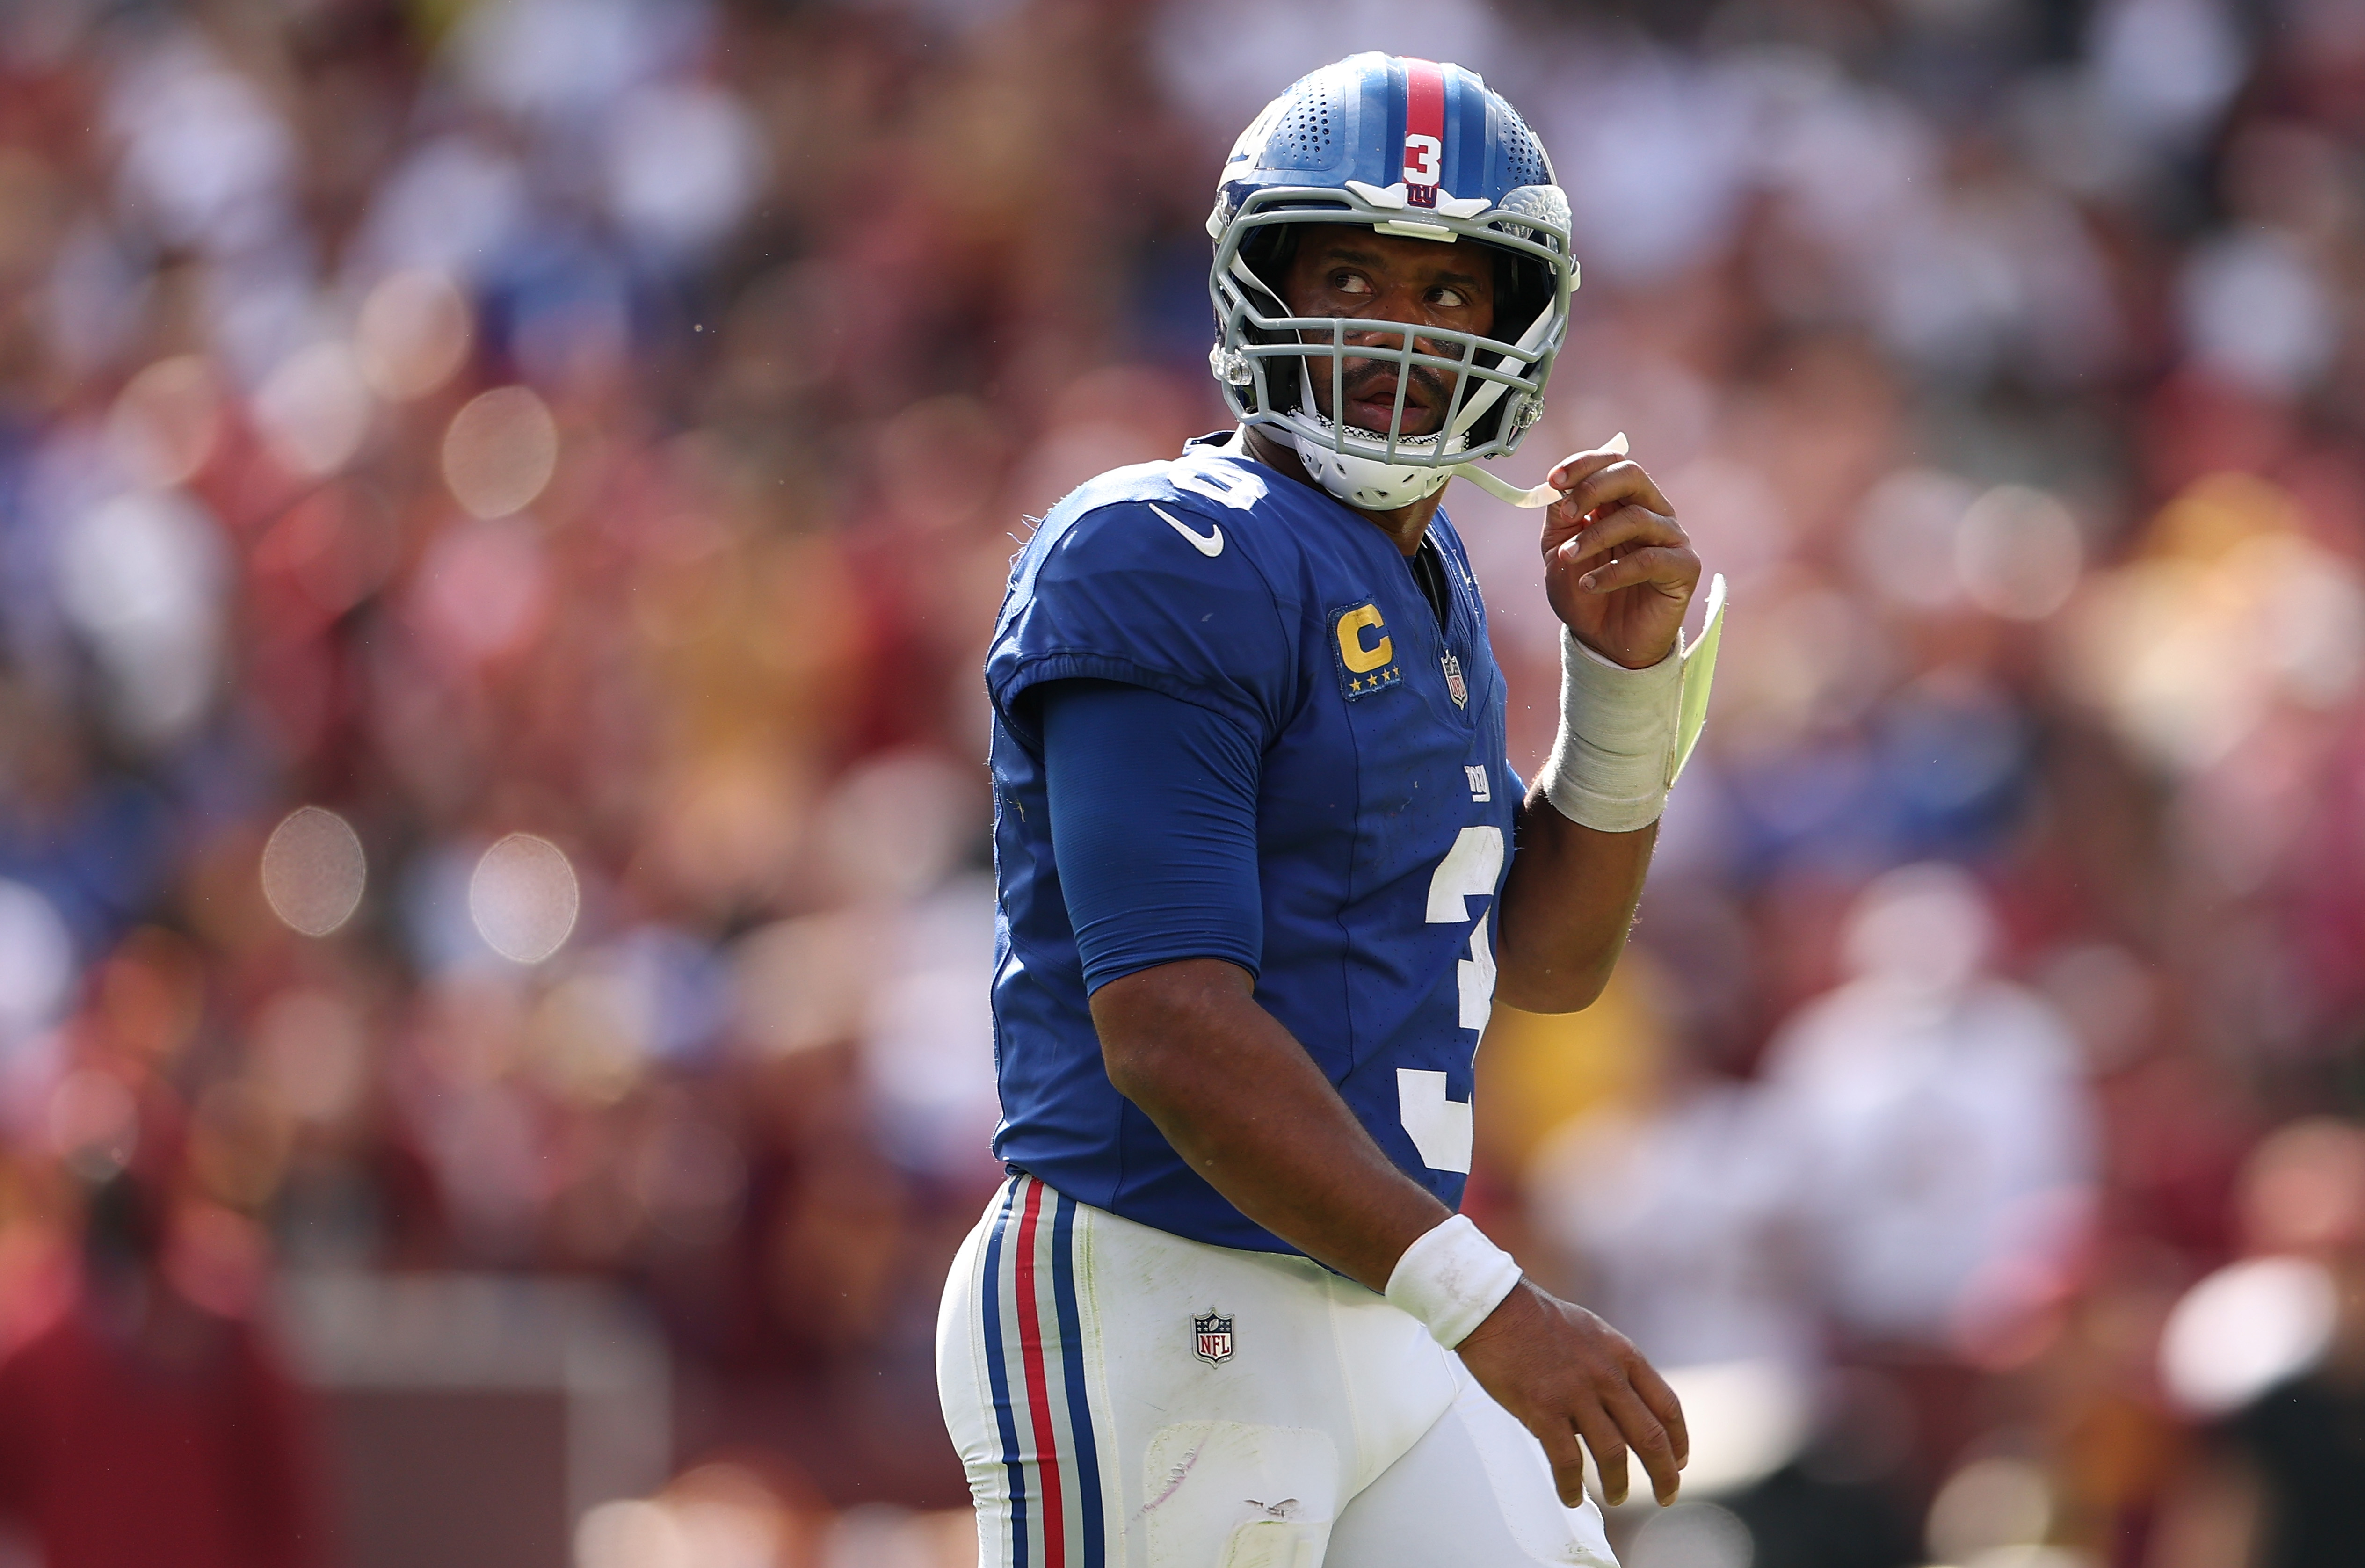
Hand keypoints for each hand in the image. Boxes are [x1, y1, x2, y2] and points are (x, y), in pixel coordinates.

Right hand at [1455, 1280, 1687, 1507]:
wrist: (1494, 1306)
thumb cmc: (1536, 1317)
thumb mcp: (1592, 1332)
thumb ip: (1611, 1366)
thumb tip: (1618, 1407)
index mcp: (1622, 1354)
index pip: (1666, 1406)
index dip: (1679, 1440)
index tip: (1679, 1461)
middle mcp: (1606, 1375)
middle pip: (1649, 1437)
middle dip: (1664, 1475)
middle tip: (1666, 1495)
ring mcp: (1575, 1393)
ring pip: (1613, 1455)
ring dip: (1618, 1484)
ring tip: (1616, 1496)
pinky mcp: (1543, 1409)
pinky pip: (1566, 1461)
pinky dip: (1571, 1486)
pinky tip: (1570, 1496)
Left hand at [1539, 445, 1700, 669]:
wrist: (1603, 642)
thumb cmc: (1585, 594)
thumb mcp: (1558, 553)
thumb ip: (1560, 519)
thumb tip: (1558, 488)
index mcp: (1622, 502)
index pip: (1612, 463)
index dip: (1583, 465)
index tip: (1553, 480)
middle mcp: (1651, 512)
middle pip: (1632, 475)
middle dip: (1593, 488)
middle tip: (1567, 514)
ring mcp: (1671, 538)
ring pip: (1638, 517)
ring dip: (1595, 536)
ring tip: (1568, 559)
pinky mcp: (1683, 567)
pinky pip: (1651, 559)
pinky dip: (1615, 571)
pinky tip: (1591, 584)